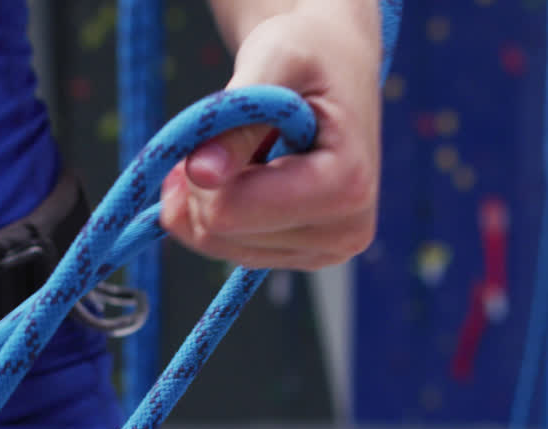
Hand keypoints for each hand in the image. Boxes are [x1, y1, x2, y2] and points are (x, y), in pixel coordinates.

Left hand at [160, 5, 382, 269]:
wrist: (336, 65)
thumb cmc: (307, 53)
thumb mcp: (272, 61)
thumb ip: (236, 115)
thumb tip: (201, 175)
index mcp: (346, 185)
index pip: (232, 209)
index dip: (200, 166)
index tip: (213, 123)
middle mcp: (346, 232)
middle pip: (220, 231)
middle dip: (201, 182)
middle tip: (222, 132)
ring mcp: (325, 252)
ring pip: (217, 246)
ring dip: (205, 195)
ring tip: (239, 148)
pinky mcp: (303, 256)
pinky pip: (228, 250)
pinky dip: (215, 211)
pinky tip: (240, 174)